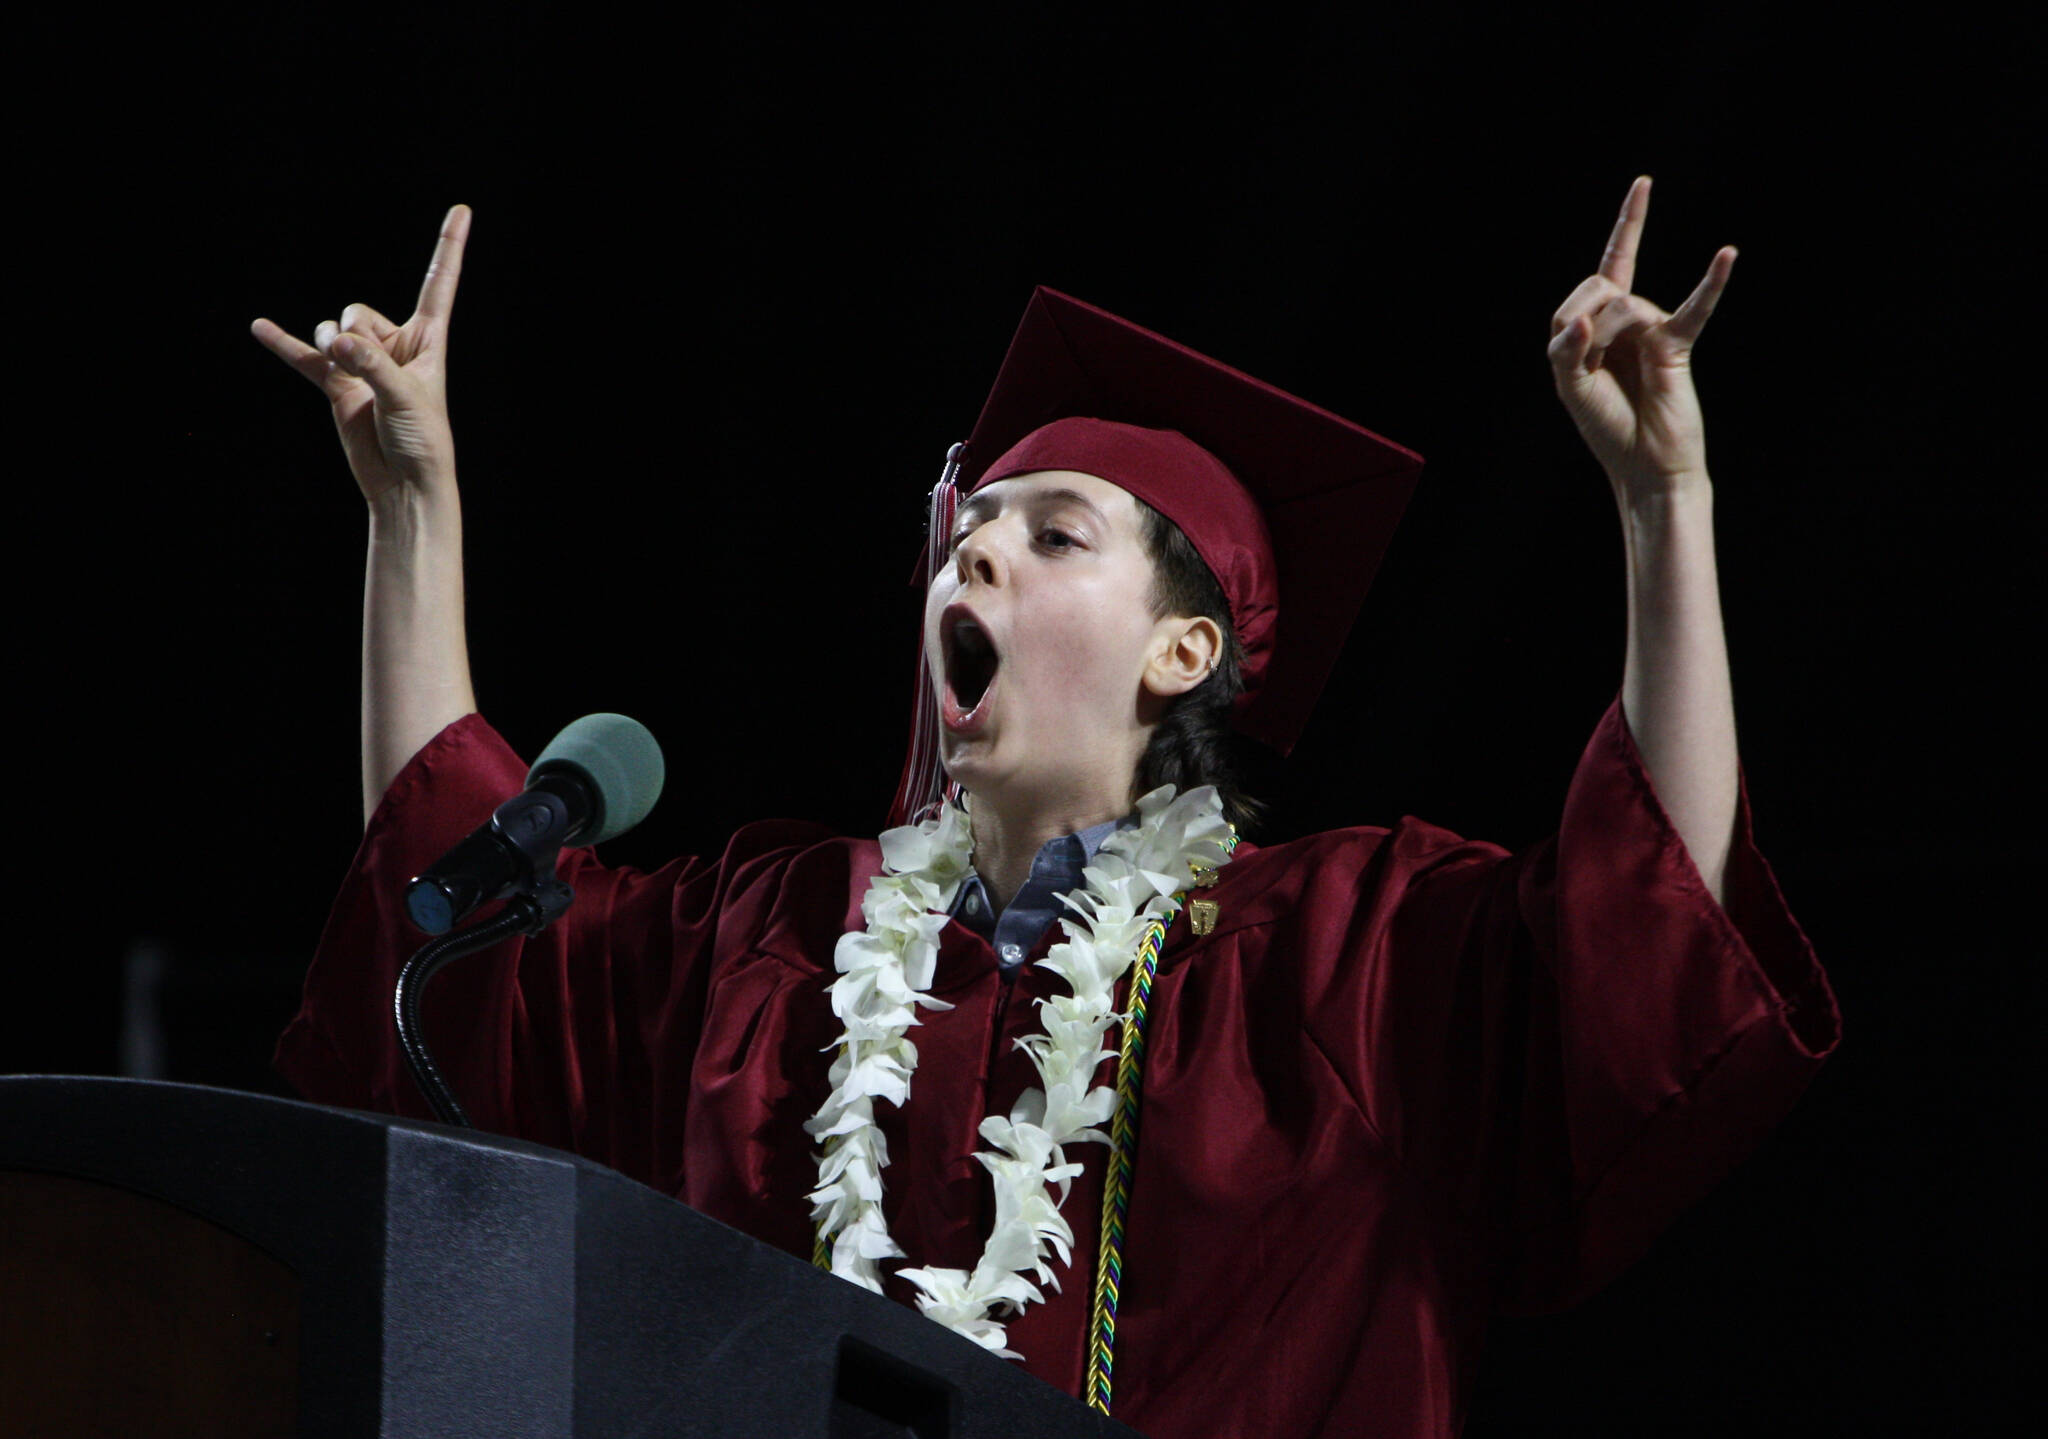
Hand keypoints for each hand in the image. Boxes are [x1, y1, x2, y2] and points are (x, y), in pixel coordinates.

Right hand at [251, 205, 471, 505]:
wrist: (404, 484)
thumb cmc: (423, 442)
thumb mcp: (407, 398)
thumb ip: (371, 365)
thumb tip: (332, 341)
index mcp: (428, 339)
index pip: (439, 283)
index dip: (448, 246)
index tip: (462, 209)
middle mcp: (395, 345)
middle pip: (359, 310)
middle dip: (358, 337)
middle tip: (375, 376)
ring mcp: (363, 363)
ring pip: (333, 330)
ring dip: (334, 352)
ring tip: (355, 386)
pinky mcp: (338, 385)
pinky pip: (304, 358)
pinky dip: (284, 345)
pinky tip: (260, 328)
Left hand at [1547, 177, 1733, 495]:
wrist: (1645, 465)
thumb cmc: (1609, 427)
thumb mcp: (1572, 389)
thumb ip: (1564, 352)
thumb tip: (1582, 321)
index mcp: (1594, 334)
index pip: (1576, 300)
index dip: (1570, 320)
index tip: (1577, 354)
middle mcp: (1624, 326)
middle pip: (1600, 286)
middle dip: (1588, 318)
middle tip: (1594, 360)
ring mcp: (1652, 331)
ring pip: (1626, 303)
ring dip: (1610, 331)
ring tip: (1610, 366)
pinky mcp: (1677, 344)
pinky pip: (1695, 308)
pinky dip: (1712, 282)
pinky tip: (1727, 254)